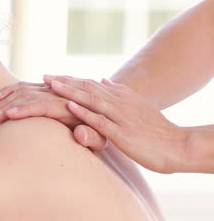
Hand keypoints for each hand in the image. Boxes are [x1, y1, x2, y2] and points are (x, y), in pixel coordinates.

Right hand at [0, 82, 107, 149]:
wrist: (103, 113)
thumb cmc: (101, 132)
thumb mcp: (102, 139)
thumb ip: (92, 137)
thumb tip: (79, 133)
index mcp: (71, 105)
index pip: (45, 103)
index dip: (27, 109)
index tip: (9, 115)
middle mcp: (59, 94)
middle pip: (31, 95)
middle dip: (10, 105)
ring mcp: (51, 90)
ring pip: (26, 89)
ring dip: (7, 99)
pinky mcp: (46, 89)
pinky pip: (26, 85)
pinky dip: (11, 89)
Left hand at [47, 75, 187, 173]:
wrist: (178, 145)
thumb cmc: (155, 130)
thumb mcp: (135, 107)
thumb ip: (118, 93)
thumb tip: (103, 79)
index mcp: (119, 98)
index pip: (89, 85)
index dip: (70, 80)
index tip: (51, 77)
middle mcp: (118, 102)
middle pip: (87, 88)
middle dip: (65, 82)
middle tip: (45, 77)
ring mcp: (120, 116)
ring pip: (91, 100)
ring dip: (70, 91)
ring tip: (51, 85)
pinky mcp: (122, 132)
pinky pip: (100, 120)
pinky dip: (85, 112)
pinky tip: (70, 106)